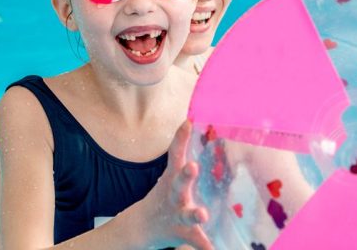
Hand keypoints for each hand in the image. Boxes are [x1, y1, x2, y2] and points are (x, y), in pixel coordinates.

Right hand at [140, 121, 211, 249]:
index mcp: (173, 178)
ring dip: (195, 213)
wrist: (142, 226)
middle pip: (179, 182)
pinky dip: (204, 245)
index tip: (188, 122)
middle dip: (186, 175)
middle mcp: (175, 194)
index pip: (175, 154)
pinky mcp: (182, 232)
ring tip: (203, 214)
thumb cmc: (165, 194)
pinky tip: (214, 249)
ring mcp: (177, 214)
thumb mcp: (170, 172)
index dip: (180, 138)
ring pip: (187, 213)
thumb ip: (180, 148)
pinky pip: (195, 240)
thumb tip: (190, 119)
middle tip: (193, 167)